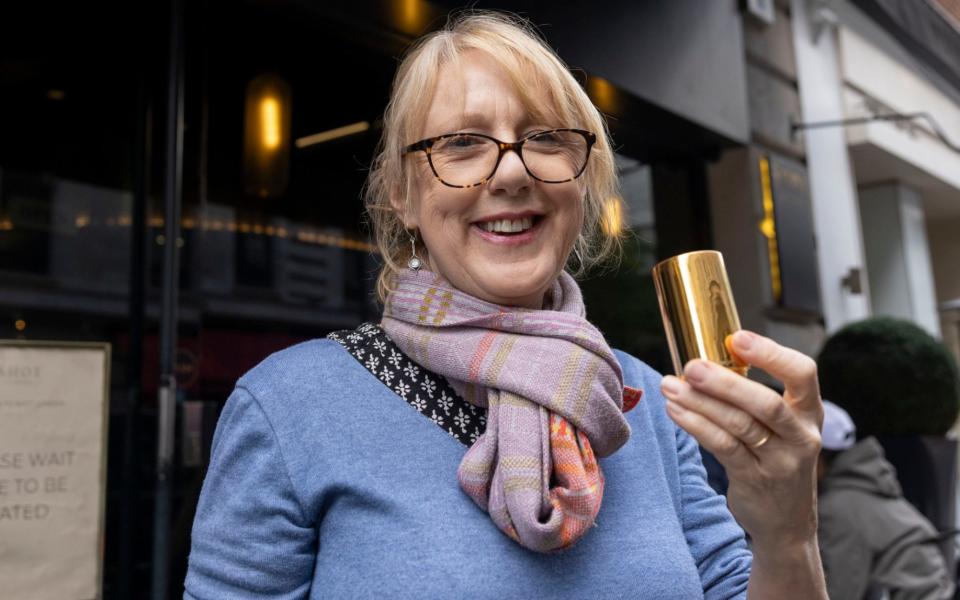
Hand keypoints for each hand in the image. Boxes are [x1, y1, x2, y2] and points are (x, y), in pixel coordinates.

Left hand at [660, 329, 822, 547]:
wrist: (788, 520)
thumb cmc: (776, 457)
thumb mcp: (784, 426)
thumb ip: (757, 396)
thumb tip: (708, 357)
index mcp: (809, 411)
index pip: (802, 374)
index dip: (771, 353)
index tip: (736, 338)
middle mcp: (801, 435)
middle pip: (765, 403)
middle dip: (725, 382)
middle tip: (691, 365)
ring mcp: (780, 460)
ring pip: (738, 425)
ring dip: (699, 402)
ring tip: (670, 385)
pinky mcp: (755, 479)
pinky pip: (722, 447)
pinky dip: (696, 426)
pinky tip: (675, 410)